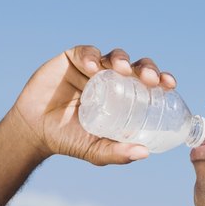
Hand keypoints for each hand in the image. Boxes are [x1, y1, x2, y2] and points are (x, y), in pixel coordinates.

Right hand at [9, 46, 176, 164]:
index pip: (147, 83)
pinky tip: (91, 65)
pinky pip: (85, 52)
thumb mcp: (96, 150)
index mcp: (124, 96)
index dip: (160, 79)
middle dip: (146, 68)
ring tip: (122, 69)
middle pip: (135, 66)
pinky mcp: (71, 59)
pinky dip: (90, 56)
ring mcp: (92, 67)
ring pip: (114, 56)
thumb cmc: (70, 140)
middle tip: (151, 79)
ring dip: (122, 59)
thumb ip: (118, 153)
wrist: (35, 132)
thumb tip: (145, 153)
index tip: (170, 85)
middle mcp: (111, 79)